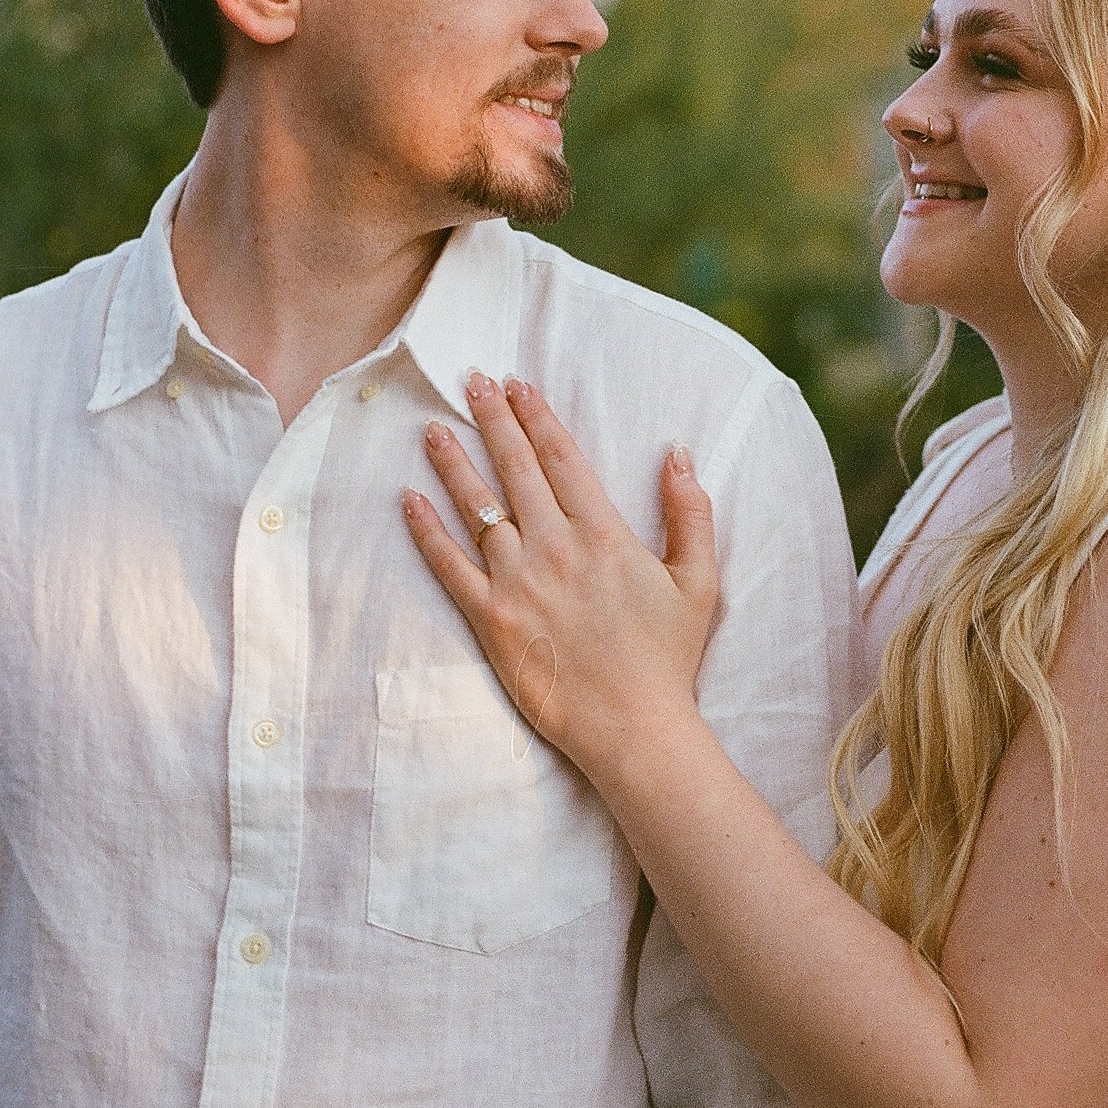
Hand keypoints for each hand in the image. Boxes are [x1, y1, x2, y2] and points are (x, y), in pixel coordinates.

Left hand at [402, 375, 720, 791]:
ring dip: (454, 463)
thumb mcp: (699, 580)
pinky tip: (409, 499)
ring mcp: (518, 581)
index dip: (537, 417)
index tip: (517, 384)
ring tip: (432, 428)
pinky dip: (426, 530)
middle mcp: (555, 547)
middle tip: (470, 381)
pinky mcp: (490, 618)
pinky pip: (449, 565)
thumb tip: (678, 453)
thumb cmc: (668, 657)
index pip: (563, 458)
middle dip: (492, 420)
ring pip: (478, 507)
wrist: (634, 726)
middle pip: (517, 469)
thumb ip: (690, 512)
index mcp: (603, 534)